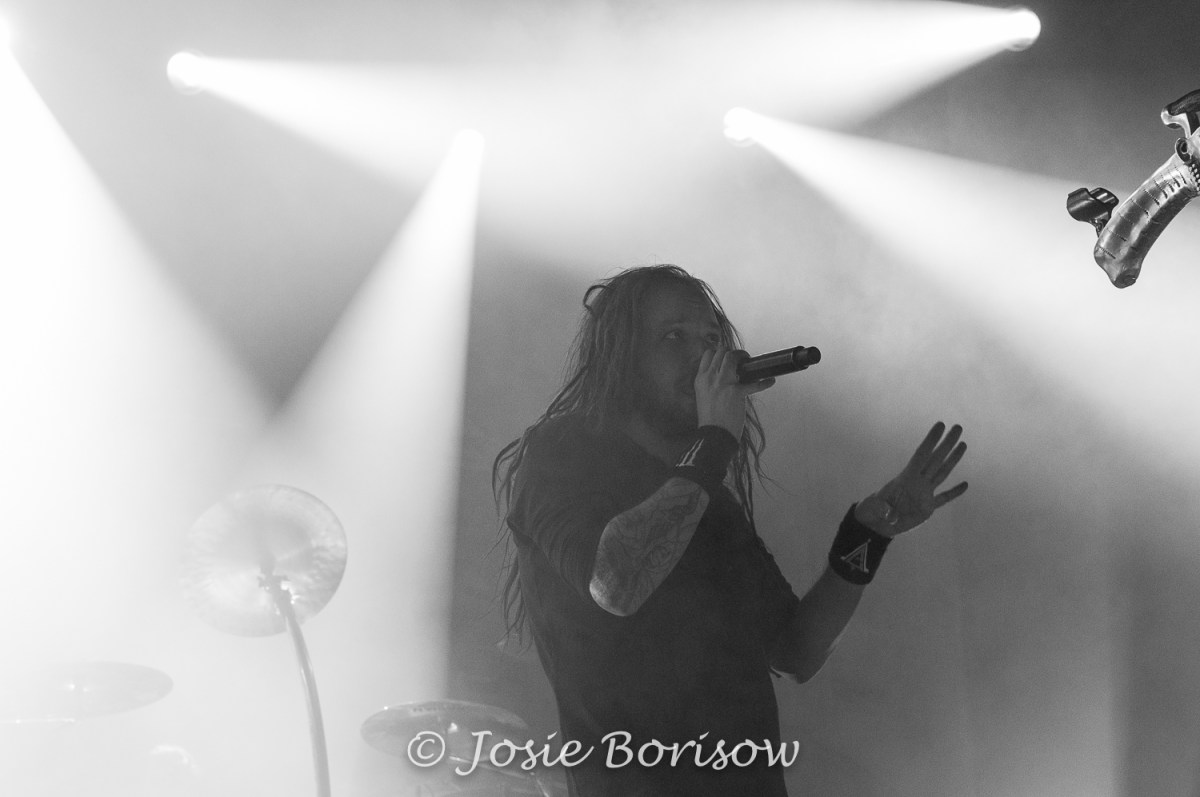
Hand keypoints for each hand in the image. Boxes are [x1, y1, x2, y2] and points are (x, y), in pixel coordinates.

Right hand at [694, 346, 773, 439]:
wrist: (713, 434)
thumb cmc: (710, 419)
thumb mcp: (703, 396)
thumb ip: (711, 384)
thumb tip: (725, 376)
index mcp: (700, 379)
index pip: (708, 354)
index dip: (719, 353)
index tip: (727, 357)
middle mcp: (710, 378)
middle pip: (722, 352)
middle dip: (733, 353)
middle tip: (742, 359)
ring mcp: (723, 383)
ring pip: (733, 357)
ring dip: (744, 357)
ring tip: (751, 363)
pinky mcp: (736, 392)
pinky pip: (754, 383)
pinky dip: (764, 382)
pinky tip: (770, 381)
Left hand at [855, 422, 967, 537]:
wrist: (876, 525)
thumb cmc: (872, 512)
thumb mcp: (875, 508)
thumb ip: (884, 509)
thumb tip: (890, 514)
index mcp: (906, 478)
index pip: (922, 455)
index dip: (931, 440)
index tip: (941, 425)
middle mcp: (917, 482)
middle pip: (936, 459)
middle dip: (947, 443)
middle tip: (958, 427)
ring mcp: (924, 494)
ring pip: (942, 473)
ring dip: (953, 459)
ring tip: (962, 444)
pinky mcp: (927, 508)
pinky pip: (944, 498)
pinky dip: (954, 492)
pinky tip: (964, 484)